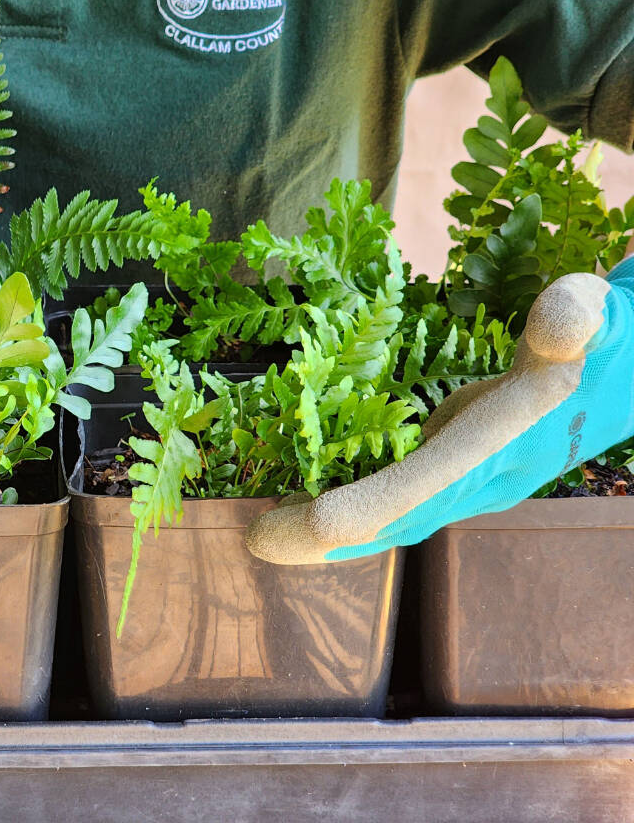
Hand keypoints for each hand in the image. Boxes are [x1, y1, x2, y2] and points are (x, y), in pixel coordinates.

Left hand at [245, 260, 633, 563]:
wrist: (627, 377)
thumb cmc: (610, 342)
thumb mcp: (602, 319)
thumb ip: (580, 317)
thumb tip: (568, 313)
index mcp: (501, 446)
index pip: (422, 489)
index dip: (359, 510)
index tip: (303, 524)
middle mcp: (481, 477)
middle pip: (395, 518)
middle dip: (328, 534)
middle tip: (258, 542)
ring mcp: (469, 479)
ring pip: (393, 515)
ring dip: (334, 528)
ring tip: (270, 531)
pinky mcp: (459, 467)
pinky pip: (397, 496)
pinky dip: (354, 504)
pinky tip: (311, 498)